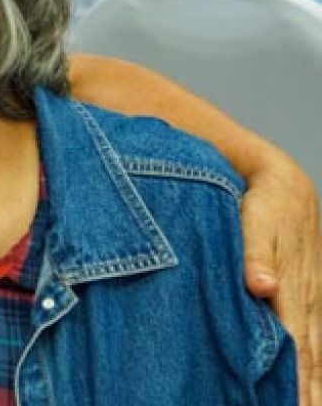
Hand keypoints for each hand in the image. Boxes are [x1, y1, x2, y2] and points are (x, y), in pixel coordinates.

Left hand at [241, 155, 319, 404]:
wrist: (284, 184)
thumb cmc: (261, 205)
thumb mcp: (253, 224)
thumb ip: (255, 256)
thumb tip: (262, 287)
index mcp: (291, 285)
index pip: (293, 340)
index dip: (294, 375)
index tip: (293, 402)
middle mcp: (307, 296)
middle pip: (310, 352)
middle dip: (308, 387)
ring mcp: (313, 296)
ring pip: (317, 347)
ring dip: (316, 381)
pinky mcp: (311, 292)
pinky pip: (317, 333)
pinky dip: (317, 360)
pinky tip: (315, 380)